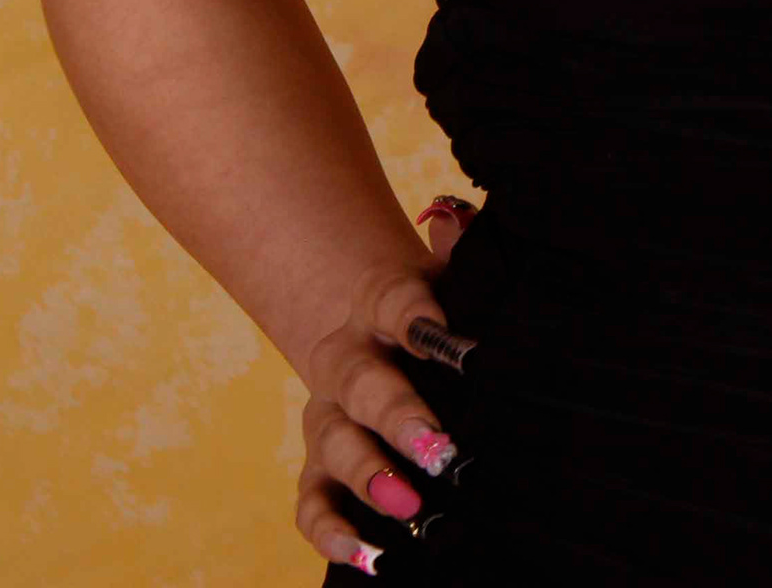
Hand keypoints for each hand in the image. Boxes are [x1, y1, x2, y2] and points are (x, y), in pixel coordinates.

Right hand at [293, 195, 479, 573]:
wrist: (363, 324)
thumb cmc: (430, 303)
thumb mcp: (448, 274)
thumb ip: (458, 250)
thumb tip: (455, 218)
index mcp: (383, 306)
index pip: (397, 306)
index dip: (421, 320)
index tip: (456, 344)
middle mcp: (347, 363)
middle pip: (364, 386)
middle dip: (400, 419)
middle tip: (441, 450)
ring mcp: (328, 419)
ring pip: (336, 448)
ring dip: (369, 477)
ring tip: (408, 505)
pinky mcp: (319, 468)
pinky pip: (313, 503)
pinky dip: (333, 532)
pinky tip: (368, 555)